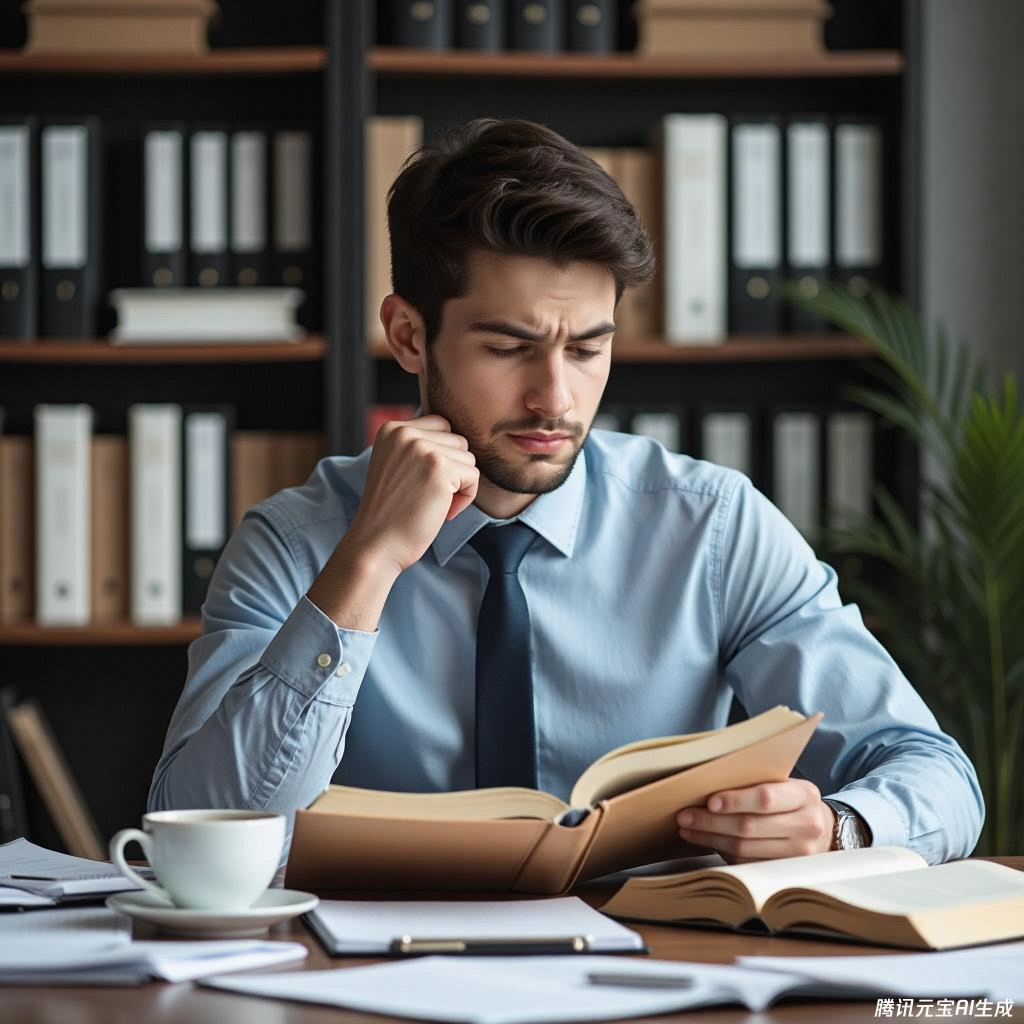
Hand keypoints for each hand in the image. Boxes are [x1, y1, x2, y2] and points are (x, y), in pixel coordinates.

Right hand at [344, 415, 479, 575]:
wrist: (376, 544)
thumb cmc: (391, 512)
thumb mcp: (396, 465)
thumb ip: (418, 446)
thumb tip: (460, 439)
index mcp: (392, 428)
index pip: (442, 426)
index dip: (442, 457)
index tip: (424, 482)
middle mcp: (404, 433)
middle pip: (457, 441)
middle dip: (452, 470)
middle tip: (430, 496)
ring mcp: (422, 449)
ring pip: (468, 458)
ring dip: (459, 484)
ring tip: (434, 503)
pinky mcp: (440, 468)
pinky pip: (473, 476)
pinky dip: (465, 498)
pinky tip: (443, 512)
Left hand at [675, 780, 833, 862]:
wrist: (822, 828)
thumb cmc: (792, 800)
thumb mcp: (783, 784)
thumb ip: (756, 783)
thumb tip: (708, 783)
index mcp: (804, 795)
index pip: (765, 798)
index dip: (735, 800)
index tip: (709, 801)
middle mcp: (806, 825)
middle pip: (749, 827)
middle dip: (711, 822)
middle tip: (685, 816)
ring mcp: (799, 853)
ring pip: (745, 848)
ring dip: (711, 838)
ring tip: (688, 828)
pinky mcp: (787, 871)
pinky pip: (747, 863)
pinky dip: (722, 851)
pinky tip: (706, 841)